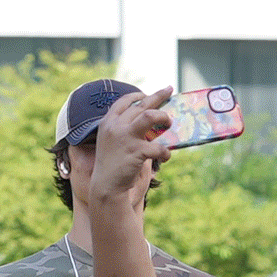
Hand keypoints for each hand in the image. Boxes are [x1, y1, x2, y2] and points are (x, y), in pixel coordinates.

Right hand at [91, 86, 174, 201]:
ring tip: (169, 122)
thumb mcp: (111, 142)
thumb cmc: (112, 165)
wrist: (106, 186)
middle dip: (158, 96)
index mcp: (108, 122)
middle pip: (141, 105)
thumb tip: (147, 121)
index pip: (124, 101)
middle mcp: (116, 126)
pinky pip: (158, 147)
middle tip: (169, 90)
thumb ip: (123, 129)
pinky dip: (165, 152)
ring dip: (163, 117)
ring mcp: (126, 138)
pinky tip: (166, 156)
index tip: (147, 94)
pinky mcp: (137, 151)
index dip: (137, 96)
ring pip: (150, 116)